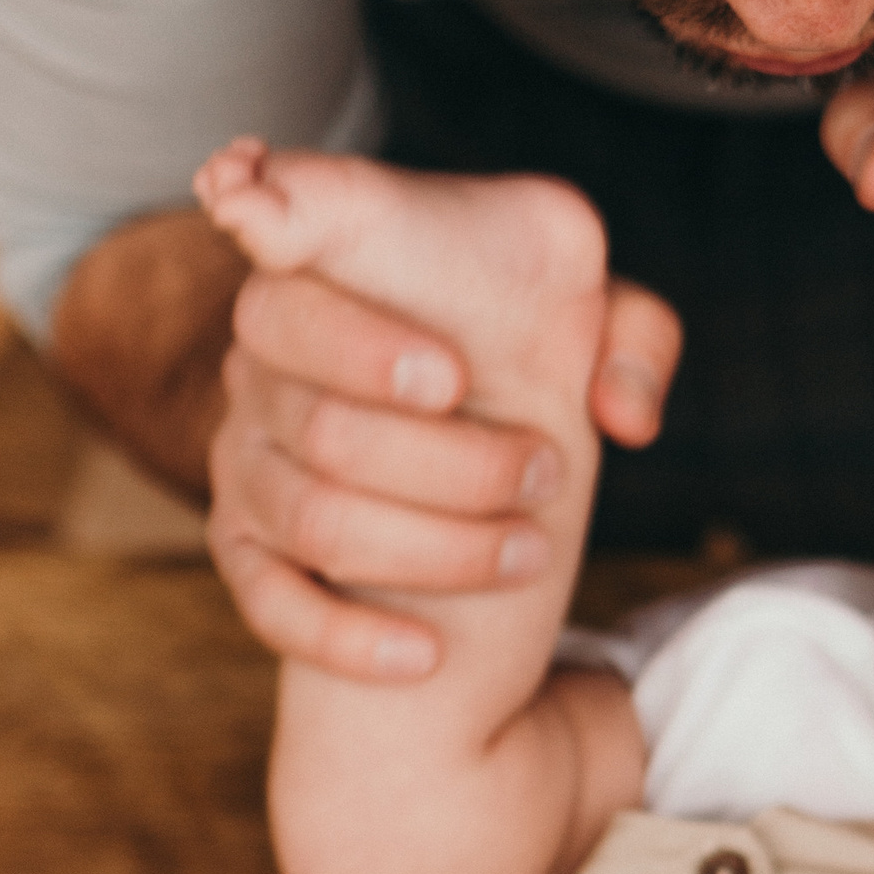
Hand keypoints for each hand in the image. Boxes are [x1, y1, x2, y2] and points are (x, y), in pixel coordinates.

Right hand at [208, 264, 681, 681]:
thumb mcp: (585, 312)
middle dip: (451, 461)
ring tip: (530, 551)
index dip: (306, 229)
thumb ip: (629, 332)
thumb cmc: (513, 343)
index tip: (409, 334)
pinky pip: (269, 602)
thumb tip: (622, 415)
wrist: (453, 427)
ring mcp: (245, 451)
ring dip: (436, 548)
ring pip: (318, 516)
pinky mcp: (244, 541)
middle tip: (545, 470)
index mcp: (334, 266)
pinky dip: (346, 638)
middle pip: (327, 417)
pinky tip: (425, 656)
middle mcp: (266, 354)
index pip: (293, 218)